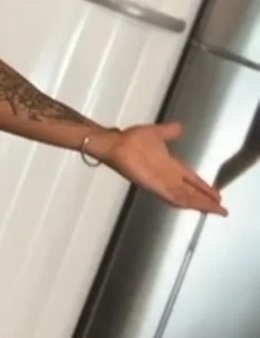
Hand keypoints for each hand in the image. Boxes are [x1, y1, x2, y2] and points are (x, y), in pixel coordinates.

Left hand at [88, 122, 226, 214]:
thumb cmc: (132, 139)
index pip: (192, 180)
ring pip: (186, 198)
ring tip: (216, 209)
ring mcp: (161, 183)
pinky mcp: (153, 186)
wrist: (115, 144)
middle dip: (207, 201)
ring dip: (201, 204)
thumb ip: (170, 132)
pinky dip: (186, 202)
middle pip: (192, 193)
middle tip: (222, 209)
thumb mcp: (157, 133)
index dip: (205, 188)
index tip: (218, 194)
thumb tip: (181, 127)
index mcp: (170, 166)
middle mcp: (168, 177)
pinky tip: (197, 206)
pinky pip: (173, 197)